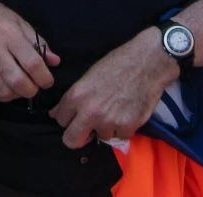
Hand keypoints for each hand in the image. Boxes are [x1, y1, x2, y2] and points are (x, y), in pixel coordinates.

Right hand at [0, 0, 60, 102]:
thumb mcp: (20, 22)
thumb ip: (38, 43)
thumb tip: (55, 61)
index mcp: (9, 35)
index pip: (32, 63)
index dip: (45, 77)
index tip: (48, 79)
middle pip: (18, 82)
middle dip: (32, 89)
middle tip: (36, 84)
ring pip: (4, 92)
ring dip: (18, 93)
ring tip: (22, 84)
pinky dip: (4, 95)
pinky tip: (9, 86)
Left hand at [49, 27, 176, 148]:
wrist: (147, 62)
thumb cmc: (118, 64)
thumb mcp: (89, 76)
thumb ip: (73, 98)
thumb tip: (55, 113)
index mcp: (77, 96)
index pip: (60, 120)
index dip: (68, 118)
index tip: (75, 116)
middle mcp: (90, 111)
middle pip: (72, 140)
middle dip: (78, 136)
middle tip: (88, 129)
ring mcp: (108, 122)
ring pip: (101, 137)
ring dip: (107, 128)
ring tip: (116, 109)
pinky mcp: (127, 128)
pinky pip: (120, 136)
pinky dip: (124, 127)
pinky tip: (128, 111)